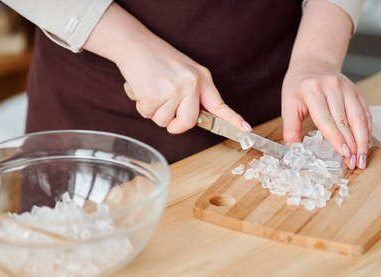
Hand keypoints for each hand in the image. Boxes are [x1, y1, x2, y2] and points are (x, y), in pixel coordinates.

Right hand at [84, 3, 250, 133]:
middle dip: (174, 124)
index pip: (220, 104)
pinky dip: (142, 106)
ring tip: (153, 90)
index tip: (245, 129)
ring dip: (154, 111)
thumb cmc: (158, 59)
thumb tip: (194, 117)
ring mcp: (174, 90)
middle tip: (166, 109)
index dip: (233, 120)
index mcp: (202, 78)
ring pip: (164, 121)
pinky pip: (148, 115)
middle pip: (187, 123)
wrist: (135, 44)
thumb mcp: (185, 72)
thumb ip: (193, 93)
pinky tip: (143, 88)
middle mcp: (192, 84)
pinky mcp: (155, 95)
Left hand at [281, 59, 371, 169]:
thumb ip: (290, 127)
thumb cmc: (298, 85)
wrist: (313, 62)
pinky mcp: (356, 90)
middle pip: (345, 120)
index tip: (343, 154)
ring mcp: (346, 88)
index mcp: (312, 90)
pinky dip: (367, 129)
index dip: (336, 138)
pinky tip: (366, 143)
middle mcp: (332, 87)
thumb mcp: (288, 103)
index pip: (326, 119)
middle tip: (354, 163)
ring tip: (362, 158)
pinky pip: (365, 112)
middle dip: (351, 144)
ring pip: (359, 117)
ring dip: (362, 140)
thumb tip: (292, 148)